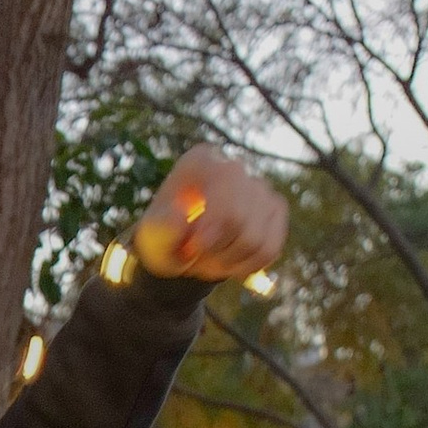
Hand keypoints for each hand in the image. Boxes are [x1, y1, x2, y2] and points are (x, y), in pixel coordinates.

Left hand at [133, 146, 287, 285]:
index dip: (210, 227)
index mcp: (200, 161)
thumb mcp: (151, 237)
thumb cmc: (164, 236)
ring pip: (256, 240)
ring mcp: (260, 186)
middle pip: (239, 220)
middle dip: (215, 252)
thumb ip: (160, 229)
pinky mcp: (276, 209)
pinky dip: (248, 266)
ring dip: (229, 262)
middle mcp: (234, 167)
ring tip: (210, 261)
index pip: (222, 188)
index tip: (192, 249)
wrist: (182, 244)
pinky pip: (270, 249)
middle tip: (195, 261)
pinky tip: (230, 262)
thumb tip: (180, 217)